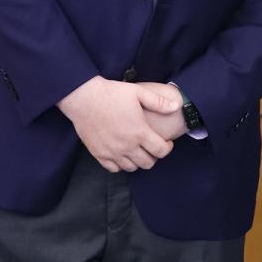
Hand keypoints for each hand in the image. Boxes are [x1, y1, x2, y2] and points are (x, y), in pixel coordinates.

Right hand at [56, 76, 179, 171]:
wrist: (84, 98)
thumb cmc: (112, 94)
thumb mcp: (139, 92)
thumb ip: (159, 102)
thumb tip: (177, 107)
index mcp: (139, 132)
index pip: (160, 151)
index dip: (167, 148)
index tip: (166, 143)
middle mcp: (127, 146)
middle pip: (147, 163)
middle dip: (154, 156)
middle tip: (152, 147)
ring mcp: (112, 152)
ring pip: (131, 168)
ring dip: (138, 161)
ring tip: (138, 150)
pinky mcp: (98, 154)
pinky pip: (113, 169)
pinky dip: (120, 165)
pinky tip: (122, 154)